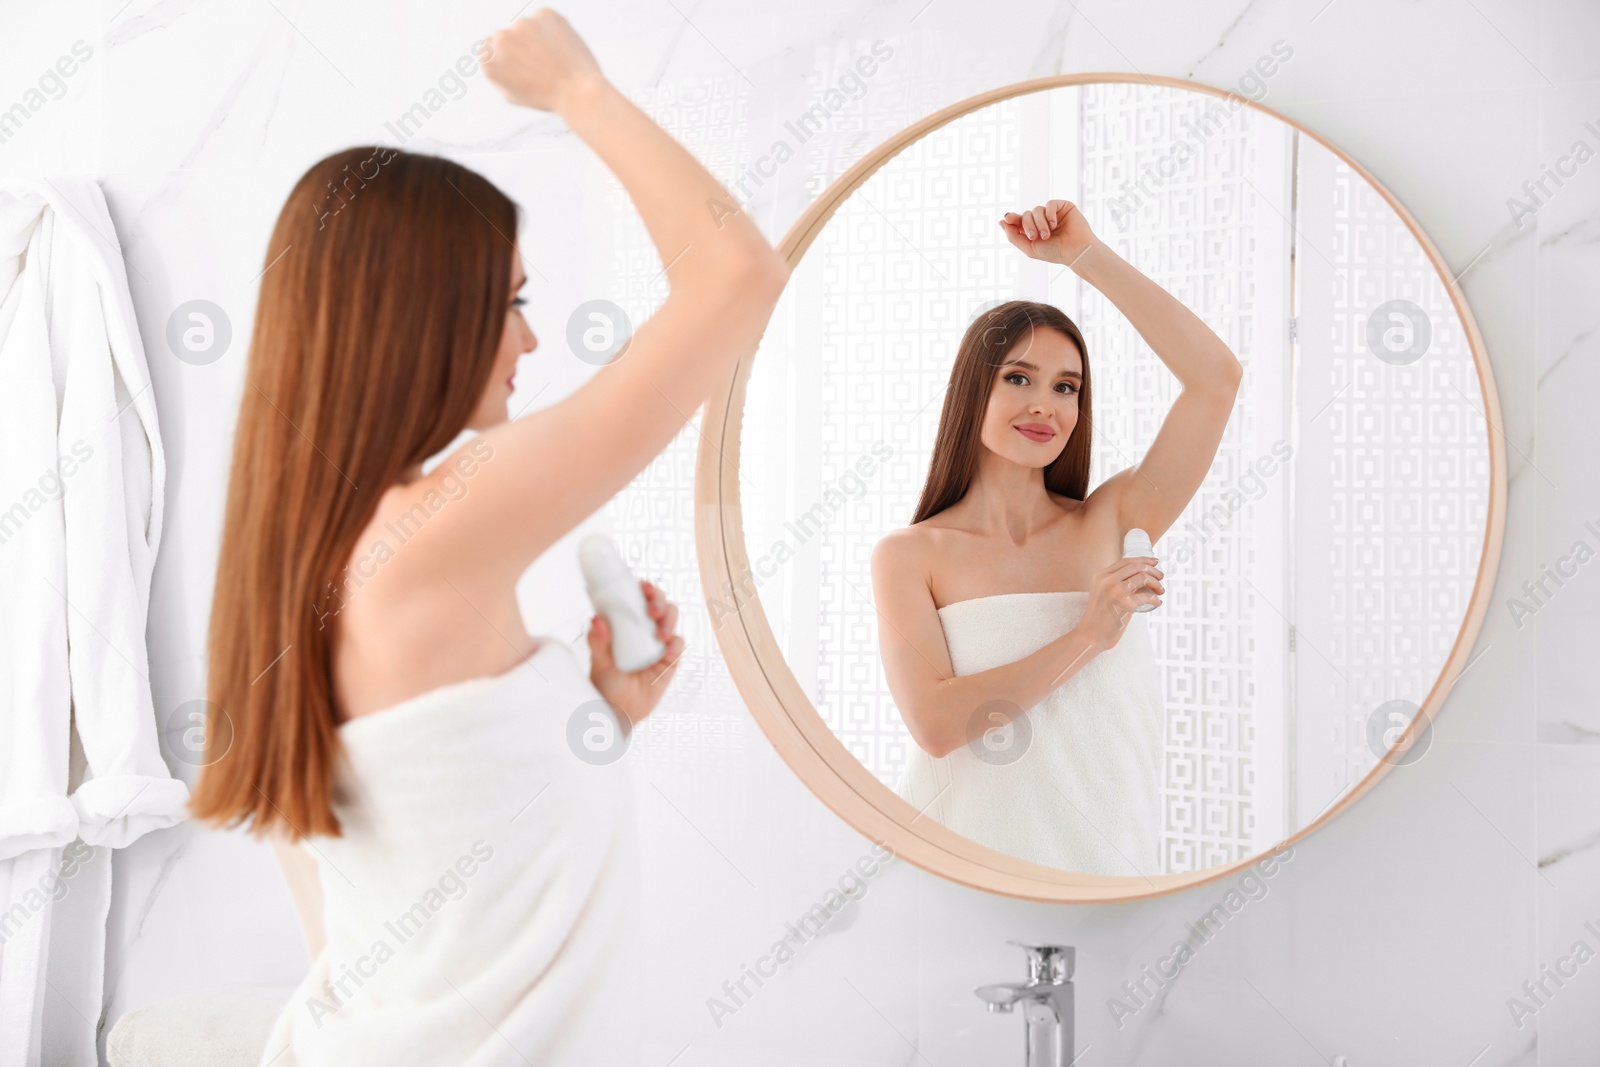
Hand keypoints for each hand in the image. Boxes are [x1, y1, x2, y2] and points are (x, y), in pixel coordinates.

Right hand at [482, 8, 605, 114]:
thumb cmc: (548, 97)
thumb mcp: (512, 94)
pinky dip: (552, 29)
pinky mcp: (544, 14)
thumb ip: (498, 73)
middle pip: (507, 35)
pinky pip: (544, 19)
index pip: (488, 47)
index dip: (506, 56)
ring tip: (554, 59)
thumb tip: (494, 57)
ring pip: (527, 27)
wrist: (579, 92)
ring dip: (537, 38)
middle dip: (521, 47)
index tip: (519, 63)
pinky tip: (561, 48)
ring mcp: (523, 24)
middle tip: (540, 64)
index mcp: (489, 60)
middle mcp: (502, 39)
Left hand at [586, 579, 684, 731]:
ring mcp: (658, 642)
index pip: (636, 596)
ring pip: (671, 618)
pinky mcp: (670, 658)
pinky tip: (668, 651)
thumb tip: (596, 620)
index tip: (642, 586)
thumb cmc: (605, 685)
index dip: (642, 587)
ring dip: (669, 619)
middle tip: (652, 610)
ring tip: (661, 634)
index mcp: (624, 623)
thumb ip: (597, 642)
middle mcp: (642, 628)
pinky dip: (676, 644)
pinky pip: (678, 644)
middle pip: (658, 602)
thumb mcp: (598, 663)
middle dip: (659, 600)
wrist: (620, 712)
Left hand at [999, 199, 1099, 268]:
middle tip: (1035, 237)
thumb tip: (1001, 221)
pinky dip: (1049, 214)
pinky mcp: (1063, 207)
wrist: (1075, 251)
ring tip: (1047, 234)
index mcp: (1033, 230)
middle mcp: (1041, 221)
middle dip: (1028, 225)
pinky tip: (1054, 225)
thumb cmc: (1054, 252)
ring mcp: (1052, 213)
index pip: (1018, 221)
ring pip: (1036, 209)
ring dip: (1039, 223)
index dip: (1012, 218)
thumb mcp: (1029, 248)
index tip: (1007, 218)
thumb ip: (1013, 236)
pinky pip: (1050, 204)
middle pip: (1026, 215)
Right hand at [1074, 556, 1162, 653]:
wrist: (1090, 635)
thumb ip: (1113, 584)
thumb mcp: (1101, 594)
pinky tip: (1157, 603)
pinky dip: (1155, 598)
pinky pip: (1147, 595)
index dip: (1143, 560)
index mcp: (1100, 576)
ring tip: (1160, 591)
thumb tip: (1138, 579)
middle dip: (1153, 570)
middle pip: (1136, 566)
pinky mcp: (1125, 603)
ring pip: (1143, 576)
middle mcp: (1107, 580)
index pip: (1125, 561)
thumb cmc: (1098, 618)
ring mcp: (1116, 591)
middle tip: (1161, 577)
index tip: (1154, 563)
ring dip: (1156, 583)